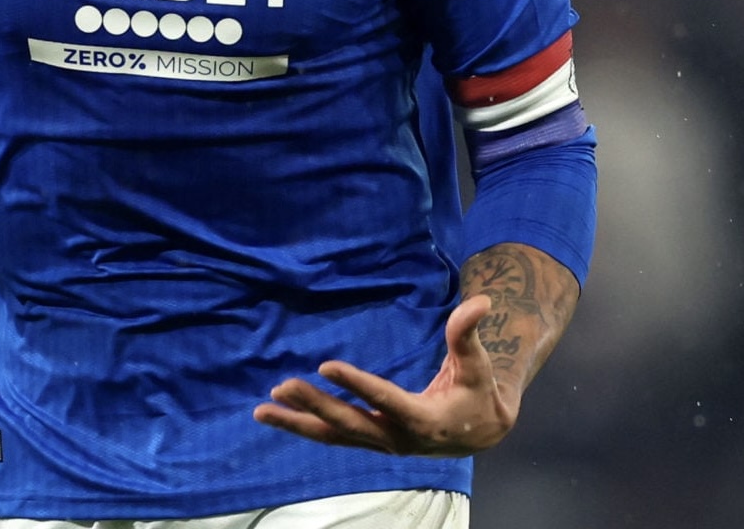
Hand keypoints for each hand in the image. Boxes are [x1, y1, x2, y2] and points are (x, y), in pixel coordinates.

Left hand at [252, 295, 517, 456]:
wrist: (480, 432)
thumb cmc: (477, 391)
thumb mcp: (477, 363)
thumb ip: (468, 333)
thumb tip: (480, 300)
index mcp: (423, 419)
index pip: (384, 400)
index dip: (356, 384)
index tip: (325, 366)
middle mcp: (397, 438)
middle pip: (349, 423)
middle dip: (315, 405)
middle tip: (282, 384)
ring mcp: (381, 442)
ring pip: (334, 435)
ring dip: (299, 422)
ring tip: (263, 408)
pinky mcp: (371, 439)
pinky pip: (332, 435)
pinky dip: (304, 426)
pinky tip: (278, 414)